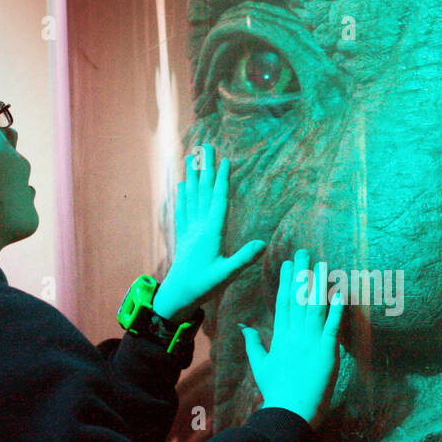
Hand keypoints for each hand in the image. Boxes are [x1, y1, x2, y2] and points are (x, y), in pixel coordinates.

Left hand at [153, 143, 264, 321]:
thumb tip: (263, 243)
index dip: (222, 180)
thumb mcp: (228, 274)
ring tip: (191, 157)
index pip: (218, 200)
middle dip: (205, 168)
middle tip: (205, 147)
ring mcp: (189, 229)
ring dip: (193, 176)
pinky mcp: (183, 235)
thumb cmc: (204, 285)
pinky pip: (182, 209)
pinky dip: (182, 195)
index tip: (225, 161)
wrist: (178, 294)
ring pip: (191, 196)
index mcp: (211, 232)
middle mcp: (198, 226)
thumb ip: (244, 258)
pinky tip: (182, 184)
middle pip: (203, 191)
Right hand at [239, 249, 344, 427]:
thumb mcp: (260, 366)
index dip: (287, 281)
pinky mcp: (327, 352)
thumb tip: (244, 327)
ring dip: (319, 285)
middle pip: (298, 299)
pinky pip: (332, 326)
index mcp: (280, 337)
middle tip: (304, 251)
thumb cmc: (276, 392)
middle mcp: (294, 335)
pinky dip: (337, 309)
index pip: (284, 303)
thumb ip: (253, 344)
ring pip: (314, 307)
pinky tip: (341, 292)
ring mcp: (310, 342)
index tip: (288, 263)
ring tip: (323, 264)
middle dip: (301, 274)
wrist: (289, 412)